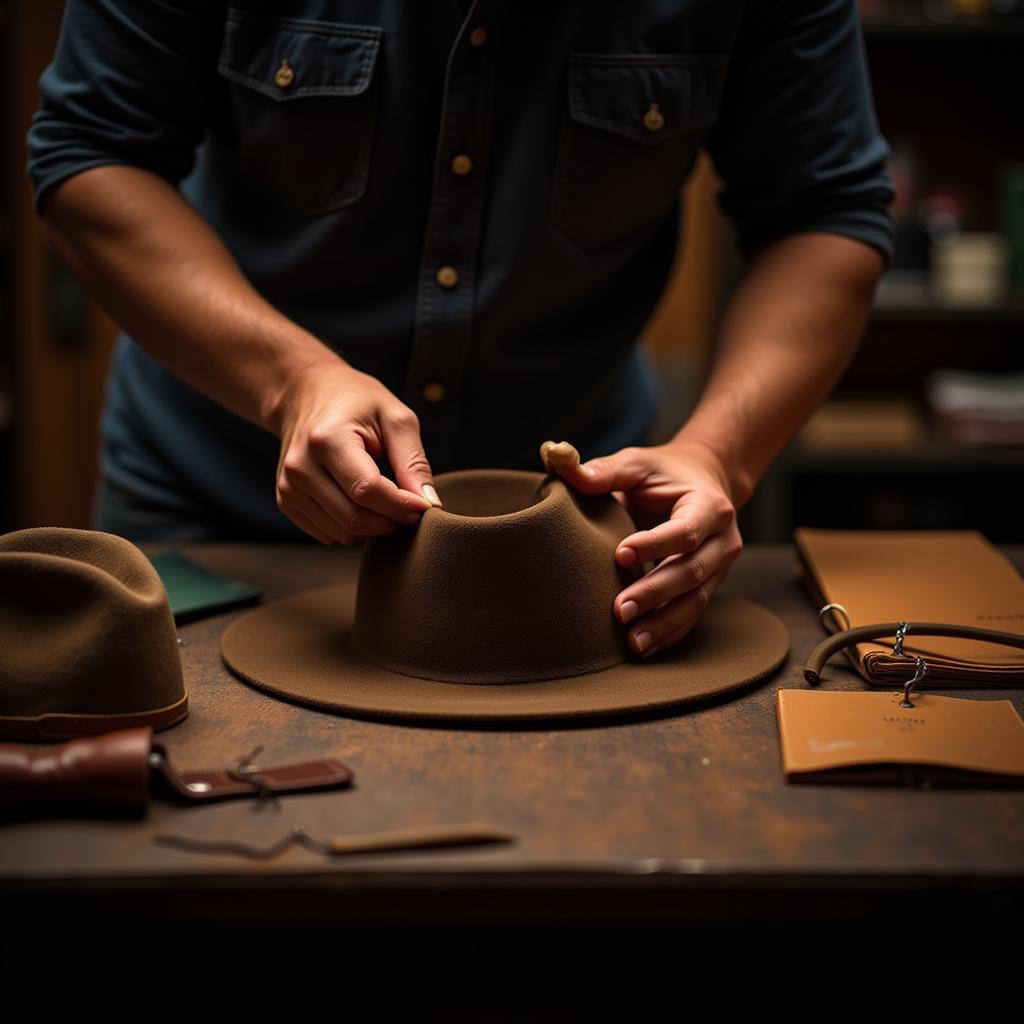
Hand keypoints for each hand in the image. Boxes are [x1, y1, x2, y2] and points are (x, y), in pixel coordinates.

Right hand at [268, 357, 438, 543]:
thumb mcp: (394, 418)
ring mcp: (289, 487)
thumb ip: (414, 461)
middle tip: (409, 508)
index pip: (367, 490)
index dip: (401, 506)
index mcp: (327, 439)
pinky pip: (329, 535)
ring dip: (373, 527)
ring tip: (387, 503)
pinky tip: (363, 505)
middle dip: (390, 521)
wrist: (305, 393)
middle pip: (354, 517)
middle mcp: (300, 467)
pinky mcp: (287, 501)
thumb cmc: (356, 402)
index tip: (424, 507)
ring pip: (342, 533)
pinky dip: (353, 528)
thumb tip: (429, 504)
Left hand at [548, 439, 743, 656]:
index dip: (654, 545)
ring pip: (696, 601)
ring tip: (632, 641)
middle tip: (620, 611)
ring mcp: (719, 568)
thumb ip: (603, 469)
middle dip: (656, 593)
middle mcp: (722, 540)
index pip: (685, 531)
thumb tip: (561, 462)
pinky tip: (646, 648)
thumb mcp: (637, 463)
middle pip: (692, 572)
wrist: (702, 482)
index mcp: (709, 505)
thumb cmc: (662, 474)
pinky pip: (693, 615)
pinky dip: (671, 633)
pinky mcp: (708, 587)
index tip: (619, 555)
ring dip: (664, 623)